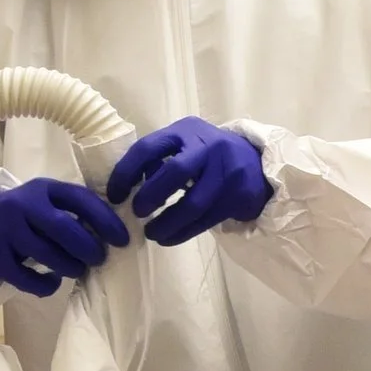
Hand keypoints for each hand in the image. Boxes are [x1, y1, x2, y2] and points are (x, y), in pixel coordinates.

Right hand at [0, 175, 128, 296]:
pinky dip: (47, 285)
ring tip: (77, 270)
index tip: (122, 240)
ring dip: (70, 267)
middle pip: (64, 228)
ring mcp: (6, 231)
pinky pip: (29, 279)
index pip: (80, 199)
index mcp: (42, 188)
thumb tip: (113, 235)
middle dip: (88, 247)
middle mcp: (22, 205)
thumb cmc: (23, 218)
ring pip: (48, 254)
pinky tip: (53, 282)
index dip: (106, 220)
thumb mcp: (44, 203)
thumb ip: (71, 211)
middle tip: (99, 259)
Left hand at [107, 118, 272, 243]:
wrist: (256, 163)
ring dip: (167, 223)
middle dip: (150, 196)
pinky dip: (183, 233)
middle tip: (137, 212)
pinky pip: (205, 220)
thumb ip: (161, 157)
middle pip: (174, 172)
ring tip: (152, 233)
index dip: (126, 173)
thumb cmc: (208, 156)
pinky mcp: (237, 196)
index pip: (148, 147)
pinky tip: (169, 238)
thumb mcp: (186, 144)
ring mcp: (226, 171)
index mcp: (186, 131)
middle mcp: (208, 147)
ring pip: (192, 203)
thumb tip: (129, 186)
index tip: (114, 195)